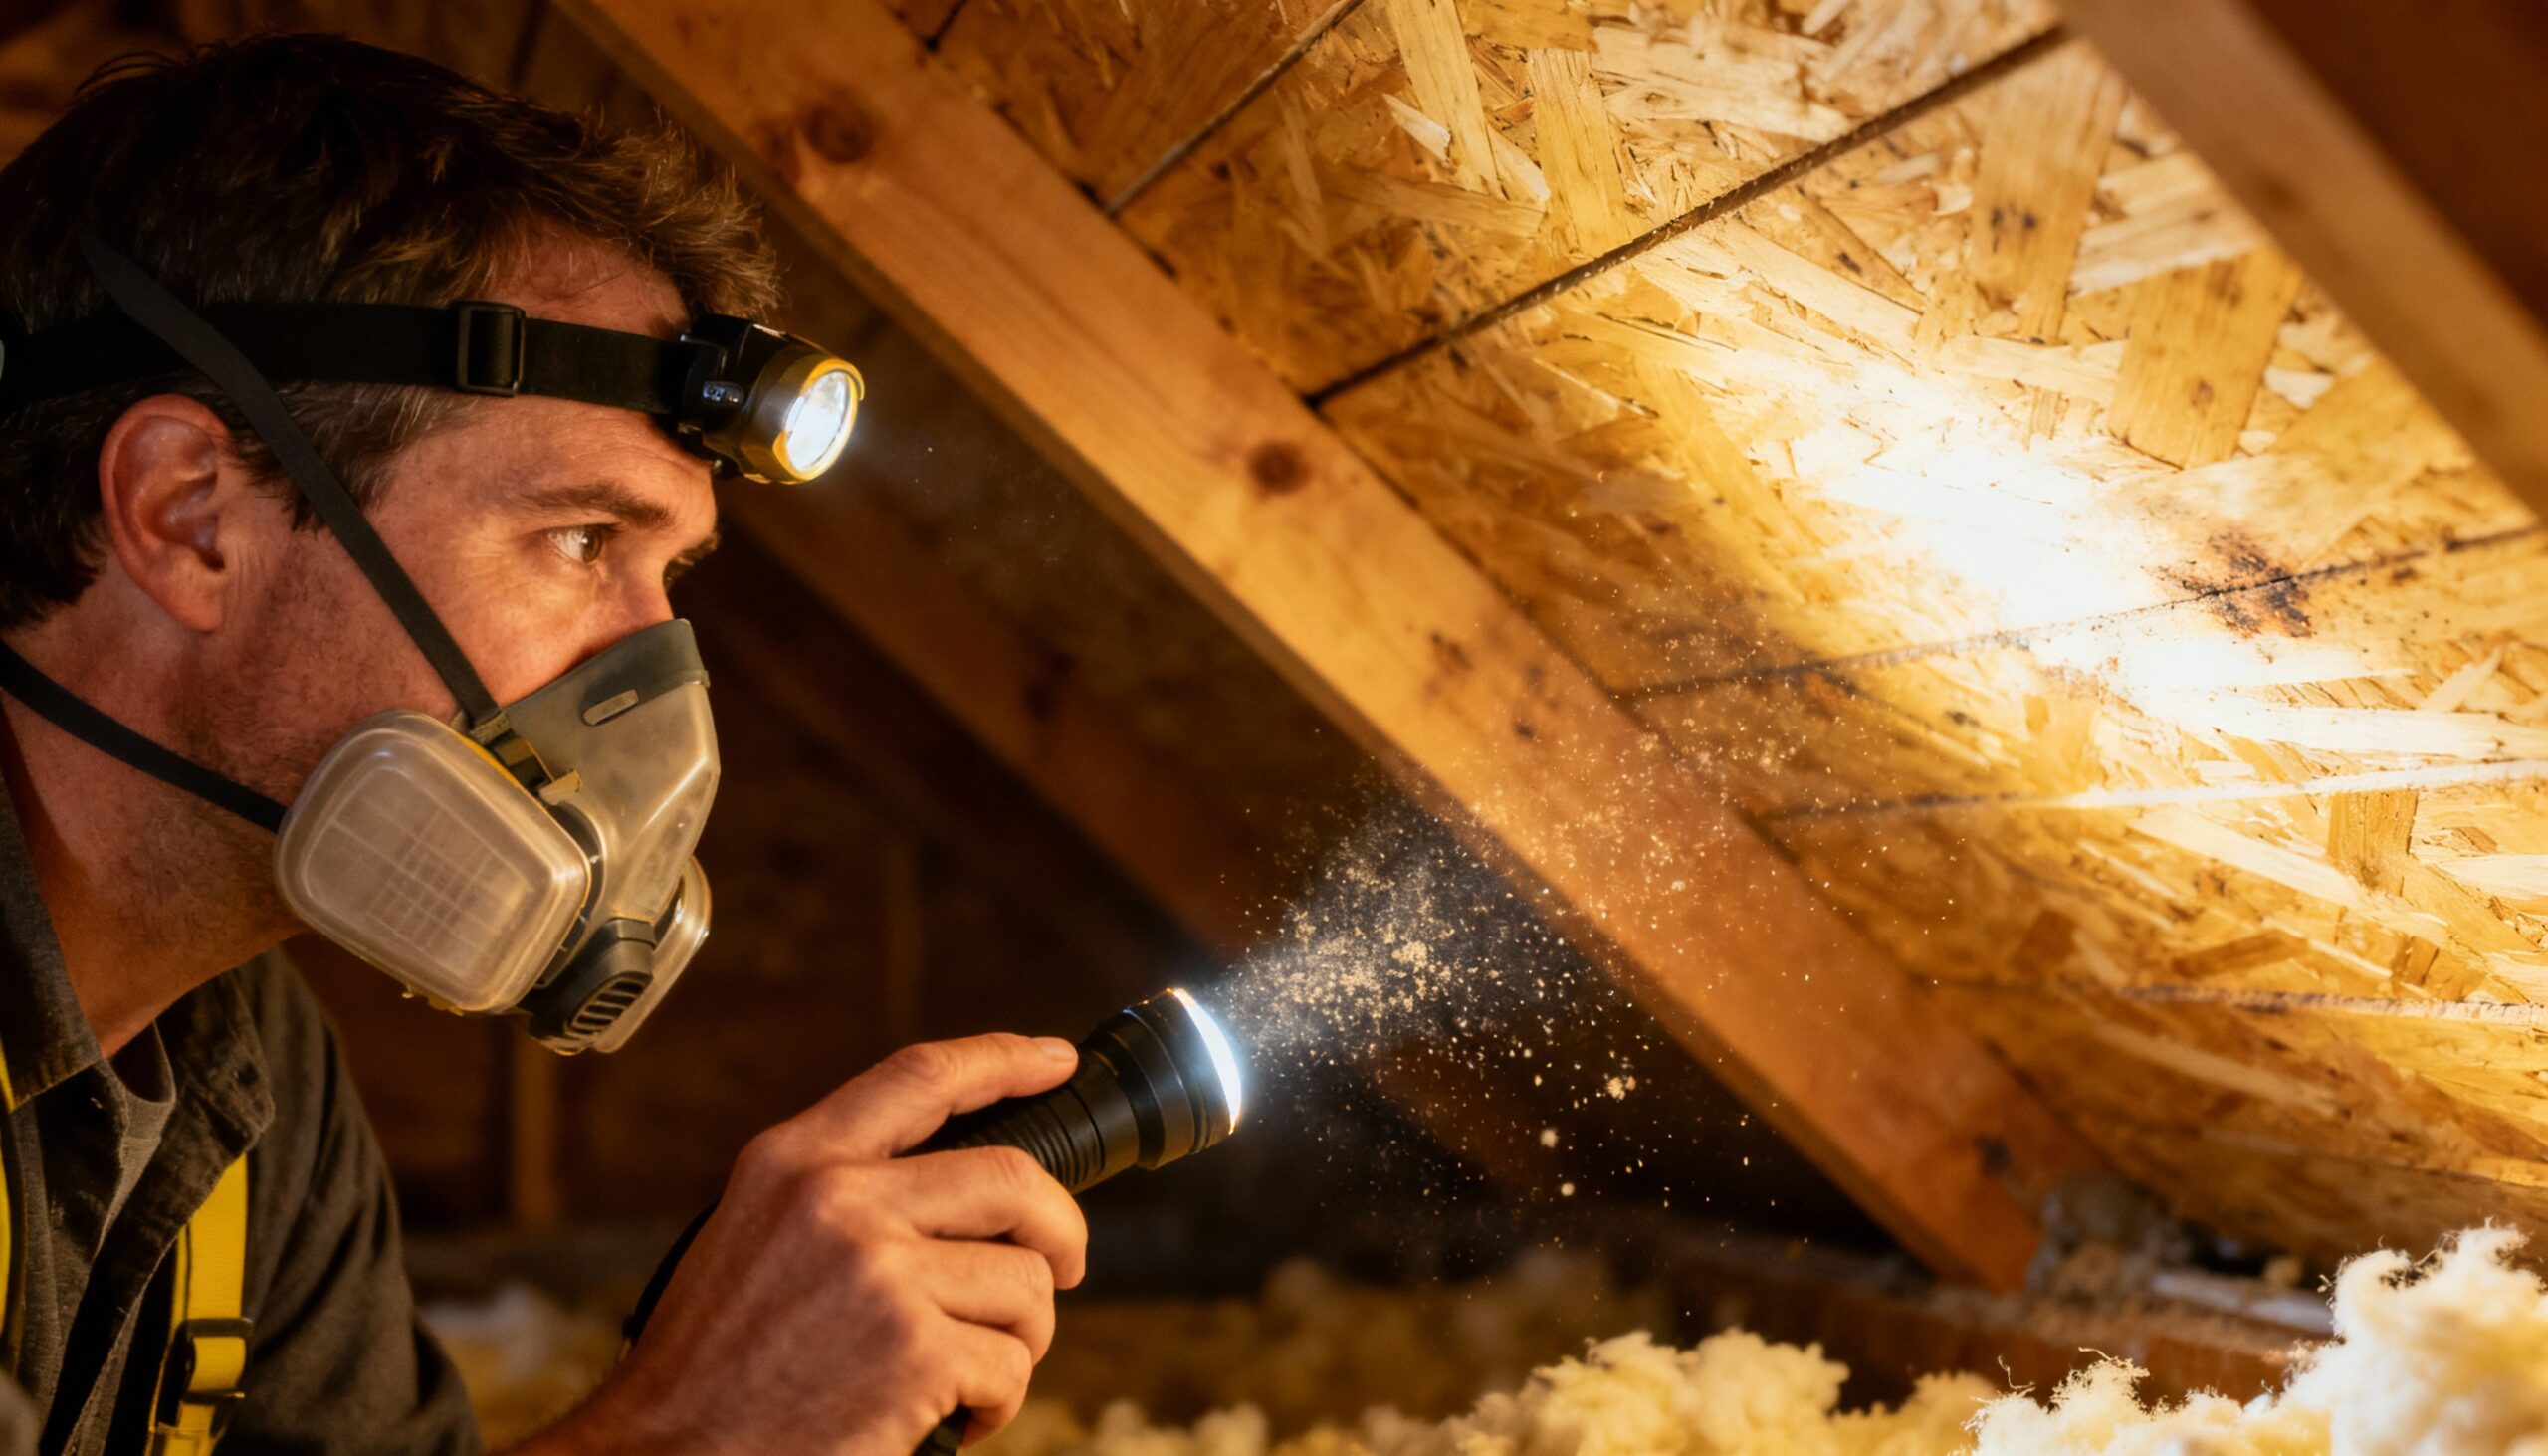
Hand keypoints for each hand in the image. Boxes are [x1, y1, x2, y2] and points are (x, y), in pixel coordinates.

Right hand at [526, 1034, 1088, 1455]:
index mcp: (793, 1161)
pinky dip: (1000, 1401)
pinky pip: (1011, 1365)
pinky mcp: (912, 1351)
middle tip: (1063, 1266)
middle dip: (1060, 1230)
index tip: (1055, 1060)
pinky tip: (957, 1414)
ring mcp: (879, 1273)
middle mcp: (836, 1200)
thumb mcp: (755, 1235)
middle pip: (1013, 1178)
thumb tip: (957, 1189)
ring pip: (1027, 1283)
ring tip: (974, 1369)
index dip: (1003, 1059)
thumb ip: (838, 1193)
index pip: (919, 1078)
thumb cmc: (713, 1364)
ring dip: (1022, 1337)